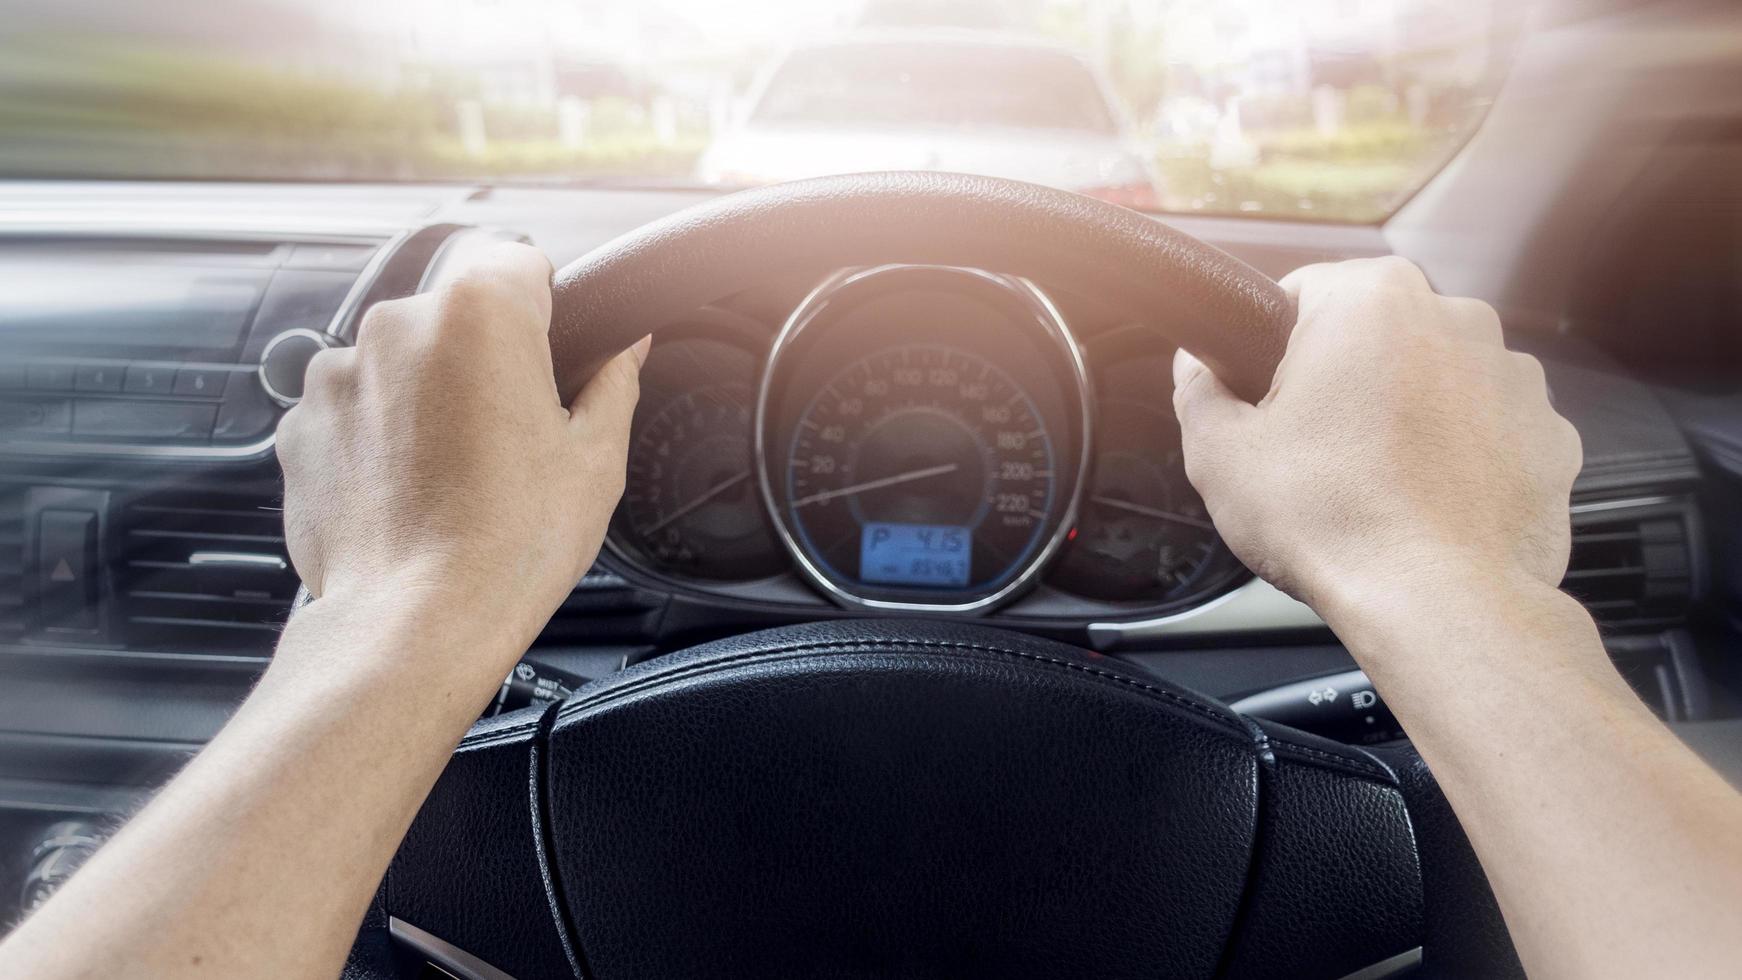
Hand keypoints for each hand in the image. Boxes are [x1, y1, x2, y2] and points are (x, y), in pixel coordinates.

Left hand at [277, 242, 646, 664]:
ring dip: (426, 395)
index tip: (552, 350)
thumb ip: (614, 381)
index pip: (519, 260)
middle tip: (513, 432)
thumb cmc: (508, 545)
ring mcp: (338, 373)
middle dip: (483, 358)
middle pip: (455, 313)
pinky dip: (378, 437)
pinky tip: (412, 490)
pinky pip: (353, 409)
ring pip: (400, 361)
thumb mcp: (596, 459)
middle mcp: (398, 325)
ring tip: (457, 472)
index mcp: (480, 312)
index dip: (545, 306)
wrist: (416, 623)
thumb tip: (627, 349)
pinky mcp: (299, 424)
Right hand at [1172, 256, 1581, 620]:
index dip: (1269, 350)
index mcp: (1373, 299)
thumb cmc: (1334, 521)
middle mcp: (1456, 319)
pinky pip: (1487, 432)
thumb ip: (1198, 390)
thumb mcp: (1220, 454)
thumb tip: (1197, 369)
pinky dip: (1458, 459)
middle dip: (1344, 381)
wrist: (1436, 603)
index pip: (1301, 292)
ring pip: (1435, 381)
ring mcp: (1514, 377)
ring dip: (1405, 417)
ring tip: (1371, 485)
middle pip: (1374, 336)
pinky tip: (1423, 504)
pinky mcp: (1551, 436)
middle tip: (1311, 451)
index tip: (1264, 399)